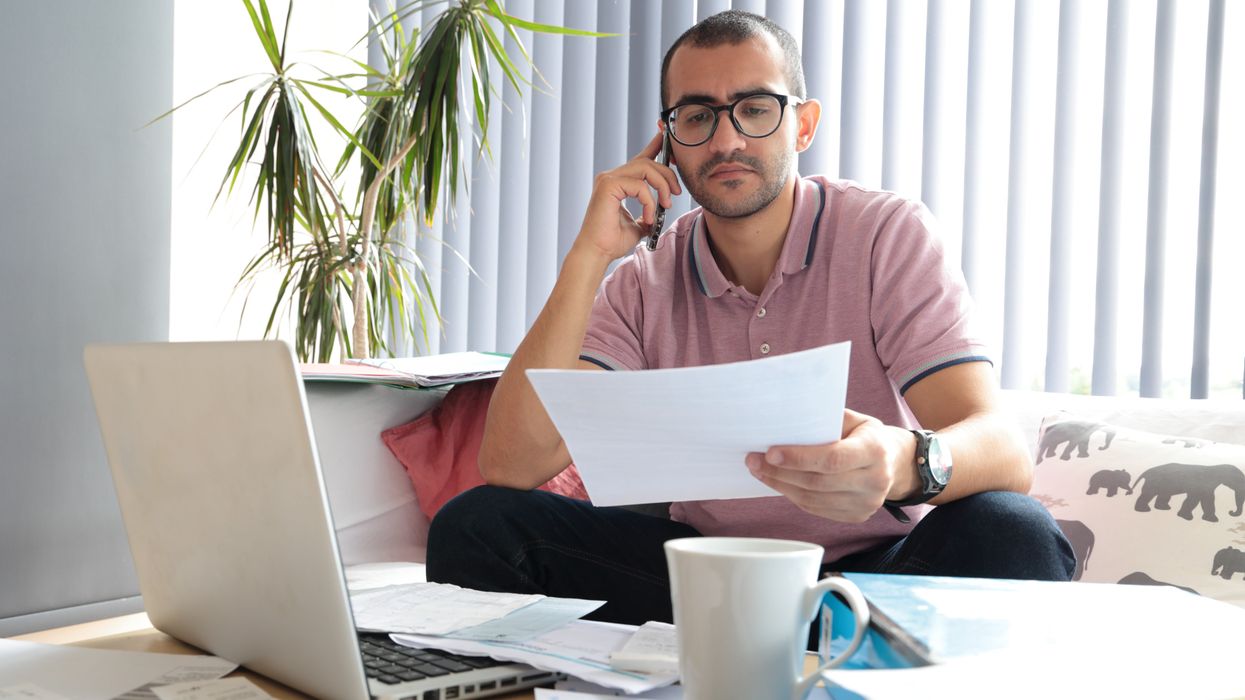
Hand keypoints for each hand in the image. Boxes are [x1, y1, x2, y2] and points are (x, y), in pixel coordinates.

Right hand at [569, 130, 680, 263]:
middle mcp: (611, 177)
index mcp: (618, 182)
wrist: (596, 253)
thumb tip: (658, 214)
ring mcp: (608, 179)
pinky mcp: (608, 186)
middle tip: (676, 193)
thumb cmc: (611, 241)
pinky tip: (648, 217)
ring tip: (666, 204)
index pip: (640, 159)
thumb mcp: (637, 225)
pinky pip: (640, 186)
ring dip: (662, 185)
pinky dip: (649, 201)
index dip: (656, 146)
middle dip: (667, 175)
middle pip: (647, 161)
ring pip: (646, 168)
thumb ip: (647, 213)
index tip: (668, 140)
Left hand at [744, 409, 919, 522]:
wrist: (895, 463)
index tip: (770, 452)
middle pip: (818, 482)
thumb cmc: (866, 435)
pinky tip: (778, 482)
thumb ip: (826, 420)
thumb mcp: (854, 419)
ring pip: (813, 499)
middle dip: (780, 472)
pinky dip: (793, 496)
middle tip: (754, 460)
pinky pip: (816, 509)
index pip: (832, 459)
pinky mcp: (857, 516)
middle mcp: (875, 480)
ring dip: (781, 485)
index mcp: (875, 450)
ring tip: (759, 471)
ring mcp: (867, 503)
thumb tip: (785, 421)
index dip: (798, 458)